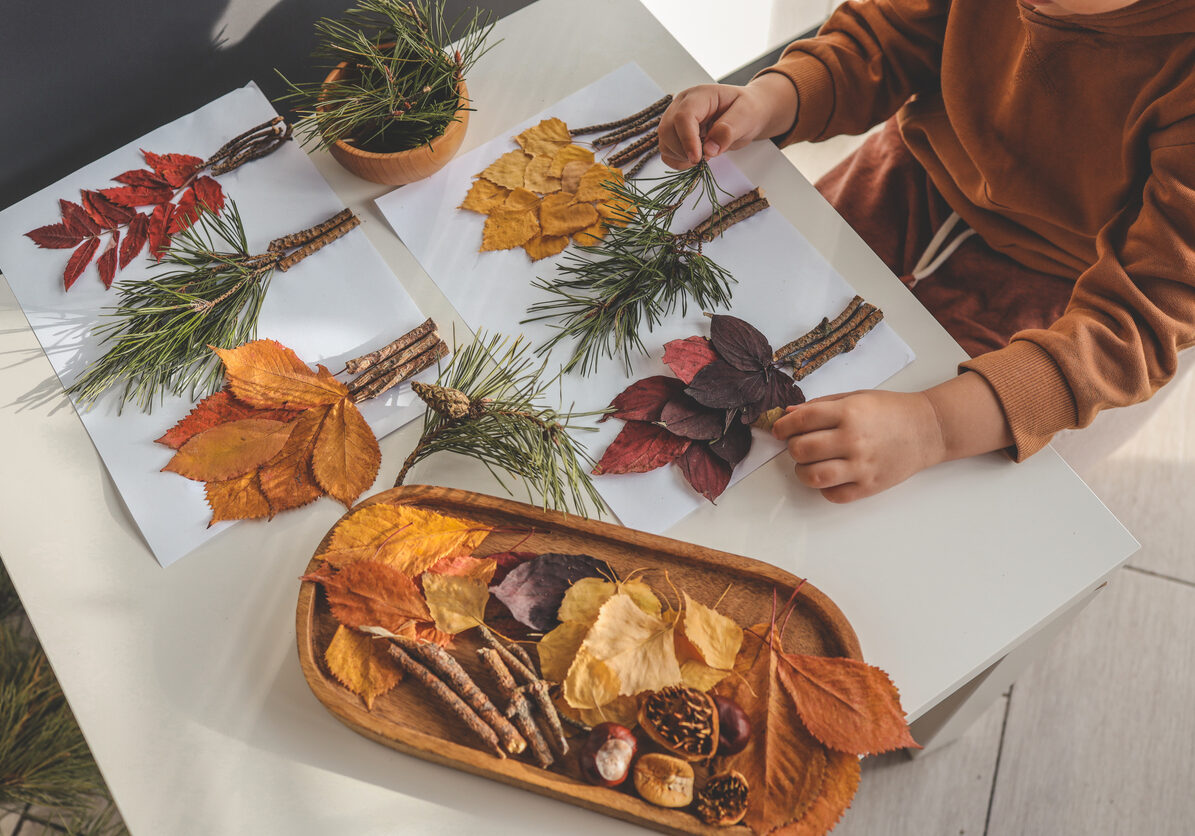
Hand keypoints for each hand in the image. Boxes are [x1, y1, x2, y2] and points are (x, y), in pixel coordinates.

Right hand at [658, 75, 797, 168]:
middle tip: (706, 158)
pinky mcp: (675, 135)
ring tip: (704, 155)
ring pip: (665, 143)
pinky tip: (695, 158)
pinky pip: (667, 153)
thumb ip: (728, 130)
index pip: (683, 117)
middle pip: (667, 130)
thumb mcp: (746, 116)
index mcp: (699, 96)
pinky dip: (679, 161)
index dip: (688, 139)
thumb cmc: (747, 110)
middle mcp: (682, 105)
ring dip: (681, 157)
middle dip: (684, 150)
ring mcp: (675, 120)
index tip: (698, 158)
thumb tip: (709, 149)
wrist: (745, 115)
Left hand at [772, 390, 947, 502]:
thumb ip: (820, 405)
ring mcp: (862, 466)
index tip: (779, 430)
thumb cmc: (890, 410)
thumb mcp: (855, 397)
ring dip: (802, 471)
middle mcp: (853, 439)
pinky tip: (830, 477)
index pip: (801, 421)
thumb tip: (788, 414)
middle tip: (799, 445)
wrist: (928, 429)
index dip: (782, 427)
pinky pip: (834, 495)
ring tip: (809, 464)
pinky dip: (825, 489)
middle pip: (801, 450)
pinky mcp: (870, 486)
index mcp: (848, 412)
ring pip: (812, 476)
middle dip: (792, 448)